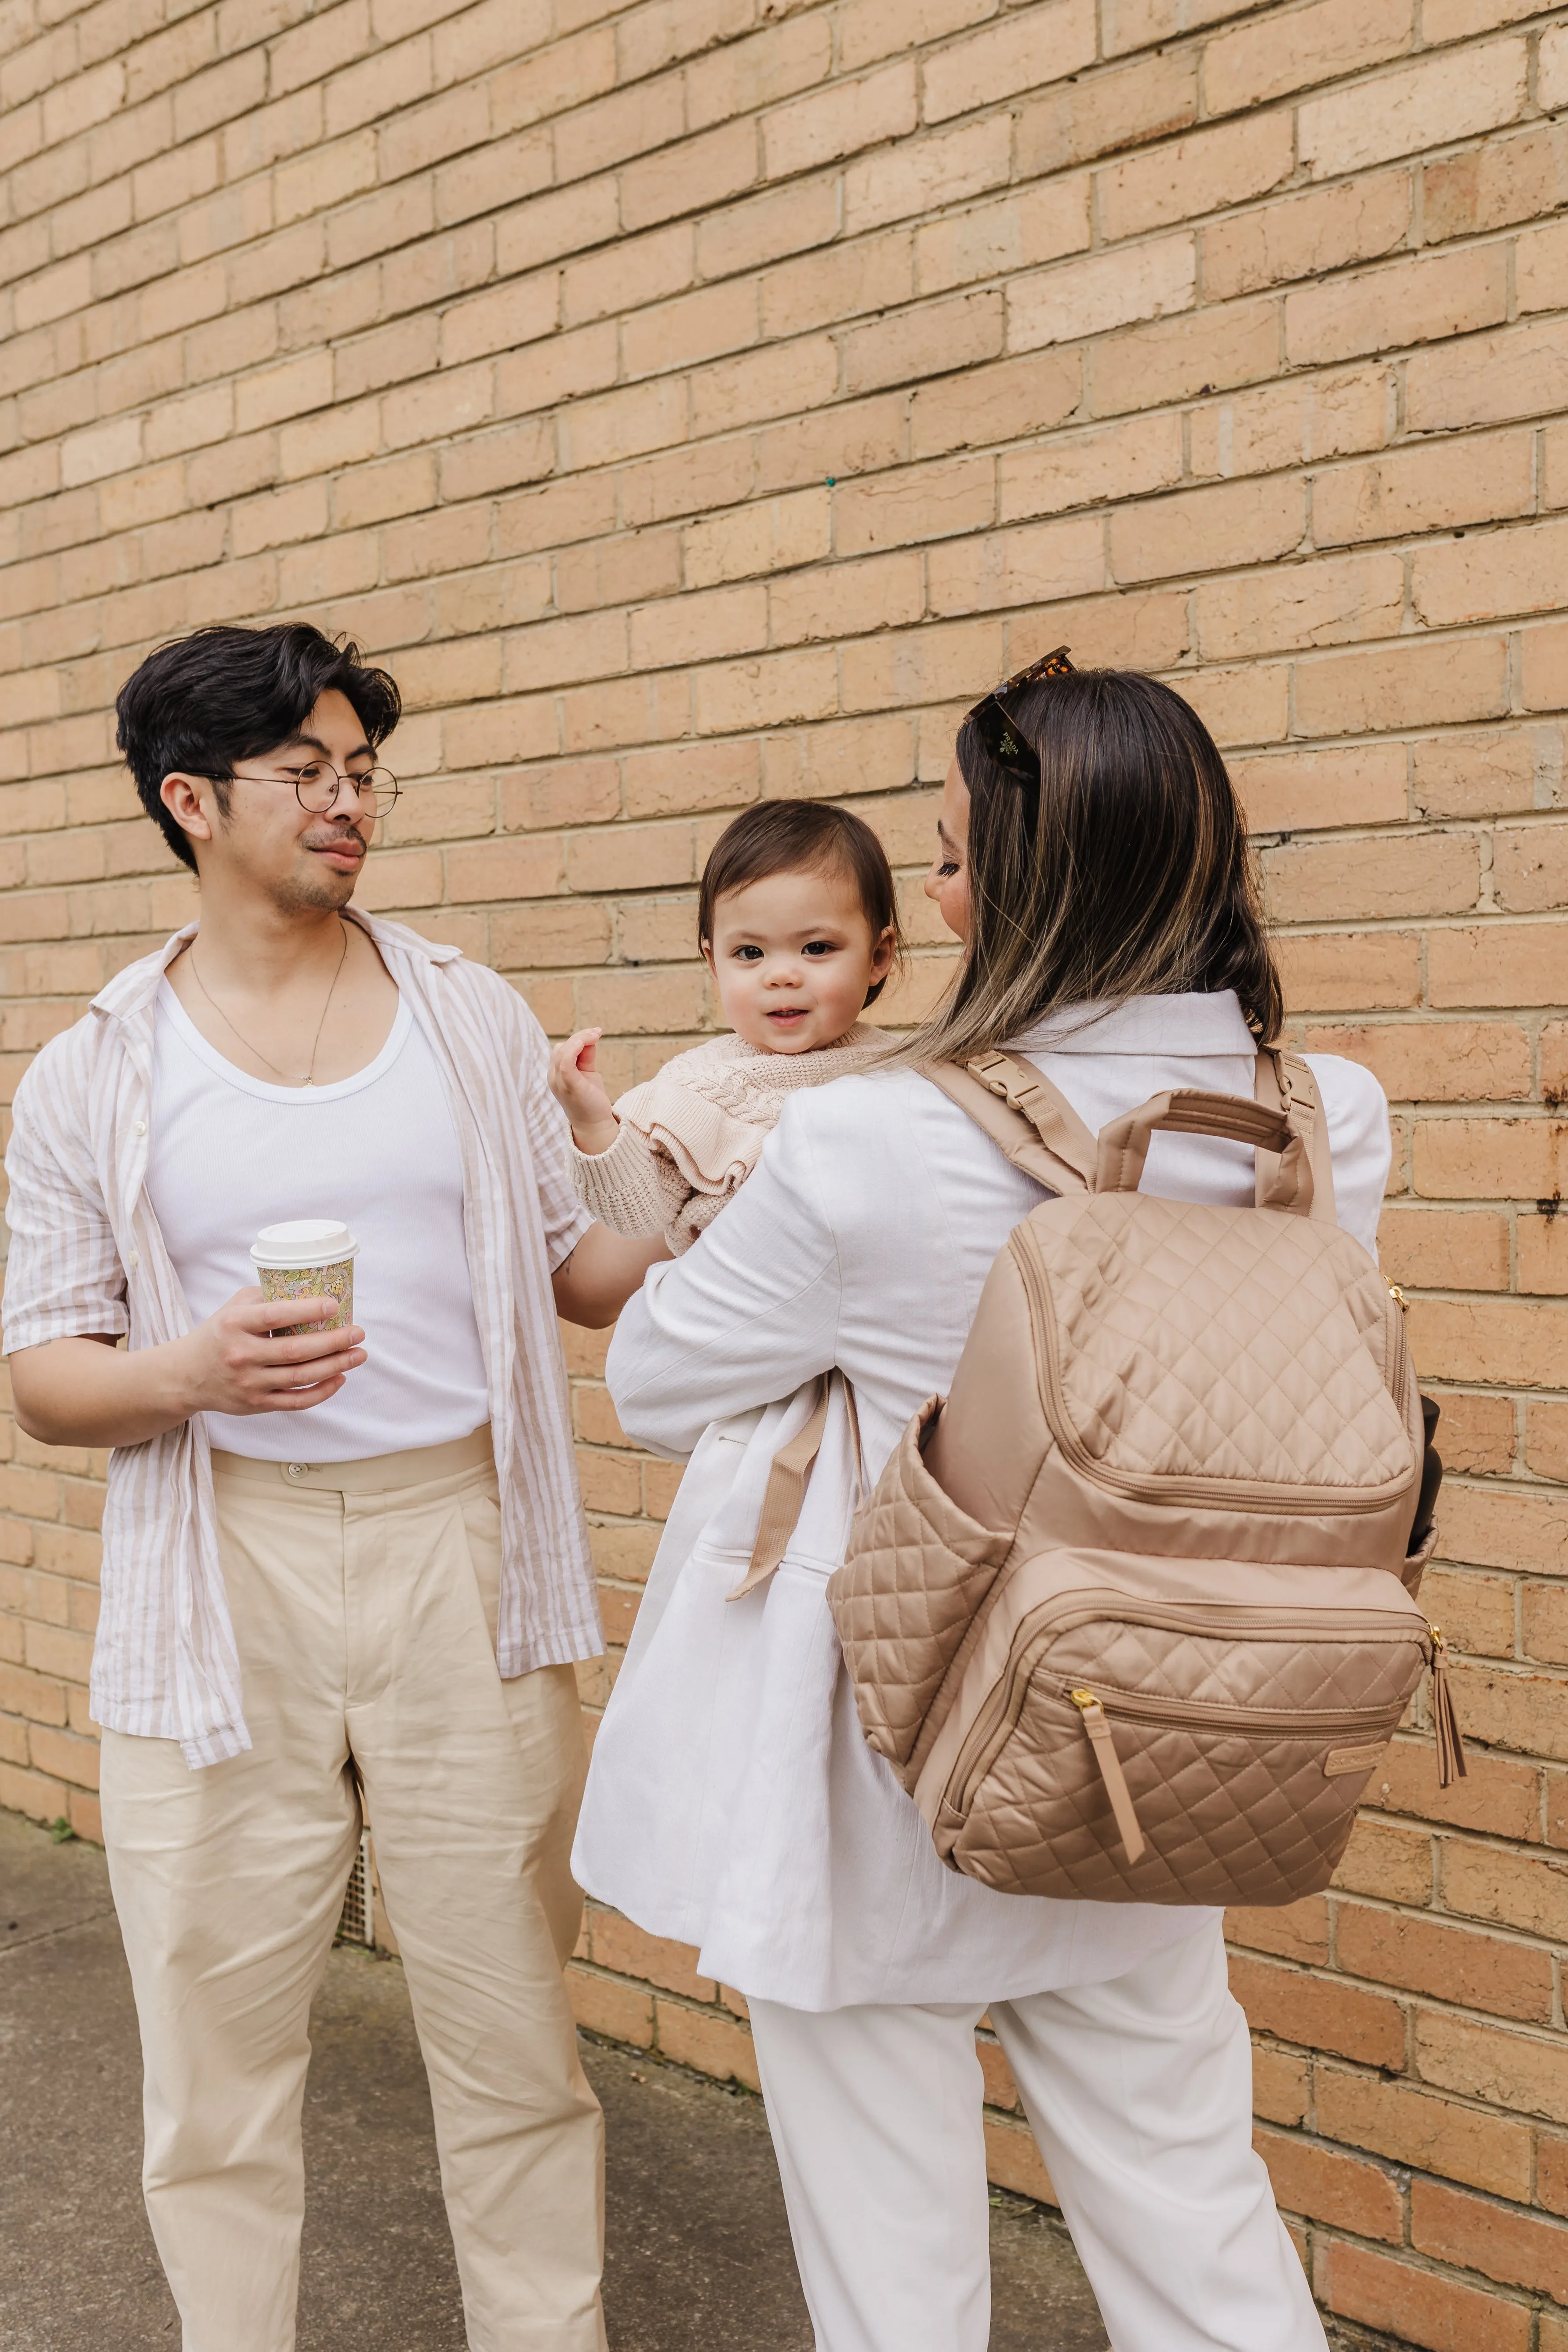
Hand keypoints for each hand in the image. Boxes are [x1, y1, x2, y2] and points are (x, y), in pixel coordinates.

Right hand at [173, 1286, 366, 1417]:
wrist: (187, 1375)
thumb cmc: (219, 1333)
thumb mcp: (234, 1307)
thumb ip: (266, 1297)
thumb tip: (310, 1291)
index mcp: (234, 1324)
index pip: (274, 1316)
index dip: (307, 1310)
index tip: (334, 1305)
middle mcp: (241, 1355)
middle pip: (295, 1351)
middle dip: (333, 1342)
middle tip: (358, 1332)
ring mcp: (249, 1383)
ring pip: (300, 1377)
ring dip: (335, 1365)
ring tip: (358, 1354)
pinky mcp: (256, 1404)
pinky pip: (296, 1402)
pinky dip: (322, 1391)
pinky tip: (340, 1377)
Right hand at [549, 1028, 618, 1153]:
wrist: (594, 1124)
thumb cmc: (591, 1098)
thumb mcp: (588, 1073)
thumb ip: (586, 1057)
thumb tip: (590, 1039)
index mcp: (556, 1073)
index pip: (561, 1049)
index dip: (577, 1038)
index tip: (595, 1033)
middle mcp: (553, 1077)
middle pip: (561, 1047)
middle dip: (580, 1036)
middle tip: (597, 1032)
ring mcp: (559, 1082)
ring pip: (562, 1052)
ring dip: (580, 1039)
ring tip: (595, 1035)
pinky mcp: (569, 1086)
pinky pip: (565, 1063)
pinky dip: (575, 1048)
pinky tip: (588, 1042)